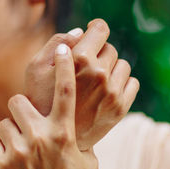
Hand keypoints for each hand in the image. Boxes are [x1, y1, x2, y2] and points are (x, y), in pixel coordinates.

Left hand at [0, 44, 95, 168]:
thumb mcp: (87, 163)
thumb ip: (80, 139)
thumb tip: (78, 127)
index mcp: (66, 134)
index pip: (66, 93)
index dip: (65, 67)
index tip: (65, 49)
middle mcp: (42, 137)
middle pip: (19, 101)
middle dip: (21, 110)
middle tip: (27, 124)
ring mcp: (20, 150)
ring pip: (4, 123)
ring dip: (12, 133)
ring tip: (22, 152)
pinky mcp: (1, 164)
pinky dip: (2, 152)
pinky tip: (14, 167)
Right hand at [25, 19, 138, 150]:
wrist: (53, 139)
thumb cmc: (40, 100)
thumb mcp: (36, 68)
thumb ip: (57, 43)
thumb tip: (82, 32)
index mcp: (80, 60)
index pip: (101, 30)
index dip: (97, 29)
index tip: (93, 32)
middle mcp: (100, 74)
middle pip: (110, 49)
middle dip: (99, 54)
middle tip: (86, 67)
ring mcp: (113, 92)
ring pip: (123, 65)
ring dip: (112, 69)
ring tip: (97, 80)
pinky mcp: (121, 107)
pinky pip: (133, 83)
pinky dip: (123, 83)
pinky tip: (108, 90)